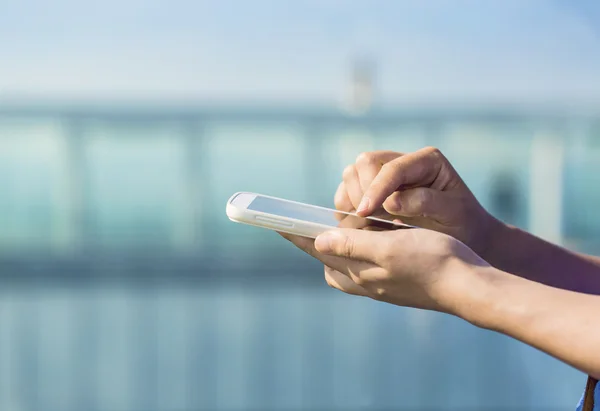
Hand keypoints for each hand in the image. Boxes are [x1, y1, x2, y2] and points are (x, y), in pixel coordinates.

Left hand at [281, 228, 489, 313]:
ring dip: (338, 243)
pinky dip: (359, 248)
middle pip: (328, 258)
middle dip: (316, 240)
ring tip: (341, 224)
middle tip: (312, 218)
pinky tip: (370, 236)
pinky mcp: (393, 281)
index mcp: (358, 273)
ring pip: (346, 261)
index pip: (318, 250)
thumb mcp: (388, 249)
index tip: (276, 221)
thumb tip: (318, 242)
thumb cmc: (432, 262)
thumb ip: (351, 246)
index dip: (296, 235)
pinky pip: (364, 263)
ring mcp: (379, 283)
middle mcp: (364, 281)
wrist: (468, 285)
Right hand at [335, 147, 501, 258]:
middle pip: (365, 163)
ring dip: (352, 198)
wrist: (465, 237)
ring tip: (366, 223)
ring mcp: (386, 175)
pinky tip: (360, 224)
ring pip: (352, 174)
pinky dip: (346, 206)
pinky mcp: (374, 190)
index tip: (365, 213)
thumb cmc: (463, 225)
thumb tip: (391, 202)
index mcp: (427, 161)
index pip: (392, 168)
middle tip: (368, 219)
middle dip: (362, 191)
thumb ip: (425, 202)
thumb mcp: (454, 213)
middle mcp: (404, 162)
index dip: (376, 189)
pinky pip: (347, 191)